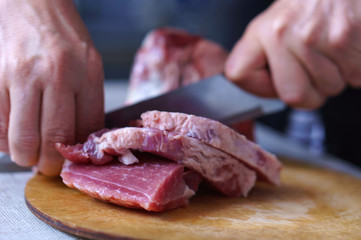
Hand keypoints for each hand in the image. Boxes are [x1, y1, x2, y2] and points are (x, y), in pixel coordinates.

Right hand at [0, 0, 103, 174]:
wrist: (34, 4)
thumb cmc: (65, 37)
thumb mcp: (91, 65)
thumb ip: (88, 102)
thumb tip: (78, 141)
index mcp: (86, 73)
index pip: (86, 128)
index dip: (76, 154)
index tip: (70, 162)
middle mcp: (55, 75)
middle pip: (52, 138)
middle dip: (49, 164)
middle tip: (47, 167)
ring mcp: (23, 75)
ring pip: (21, 137)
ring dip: (24, 156)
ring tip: (29, 155)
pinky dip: (3, 139)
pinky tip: (11, 136)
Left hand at [225, 0, 360, 108]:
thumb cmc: (316, 4)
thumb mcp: (279, 23)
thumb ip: (268, 55)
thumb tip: (269, 86)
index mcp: (261, 31)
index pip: (238, 74)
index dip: (259, 87)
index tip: (272, 82)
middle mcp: (281, 33)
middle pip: (293, 96)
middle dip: (311, 93)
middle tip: (317, 71)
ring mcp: (311, 37)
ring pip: (327, 89)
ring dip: (337, 78)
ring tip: (335, 51)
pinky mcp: (342, 39)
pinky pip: (353, 78)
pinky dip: (356, 71)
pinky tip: (349, 50)